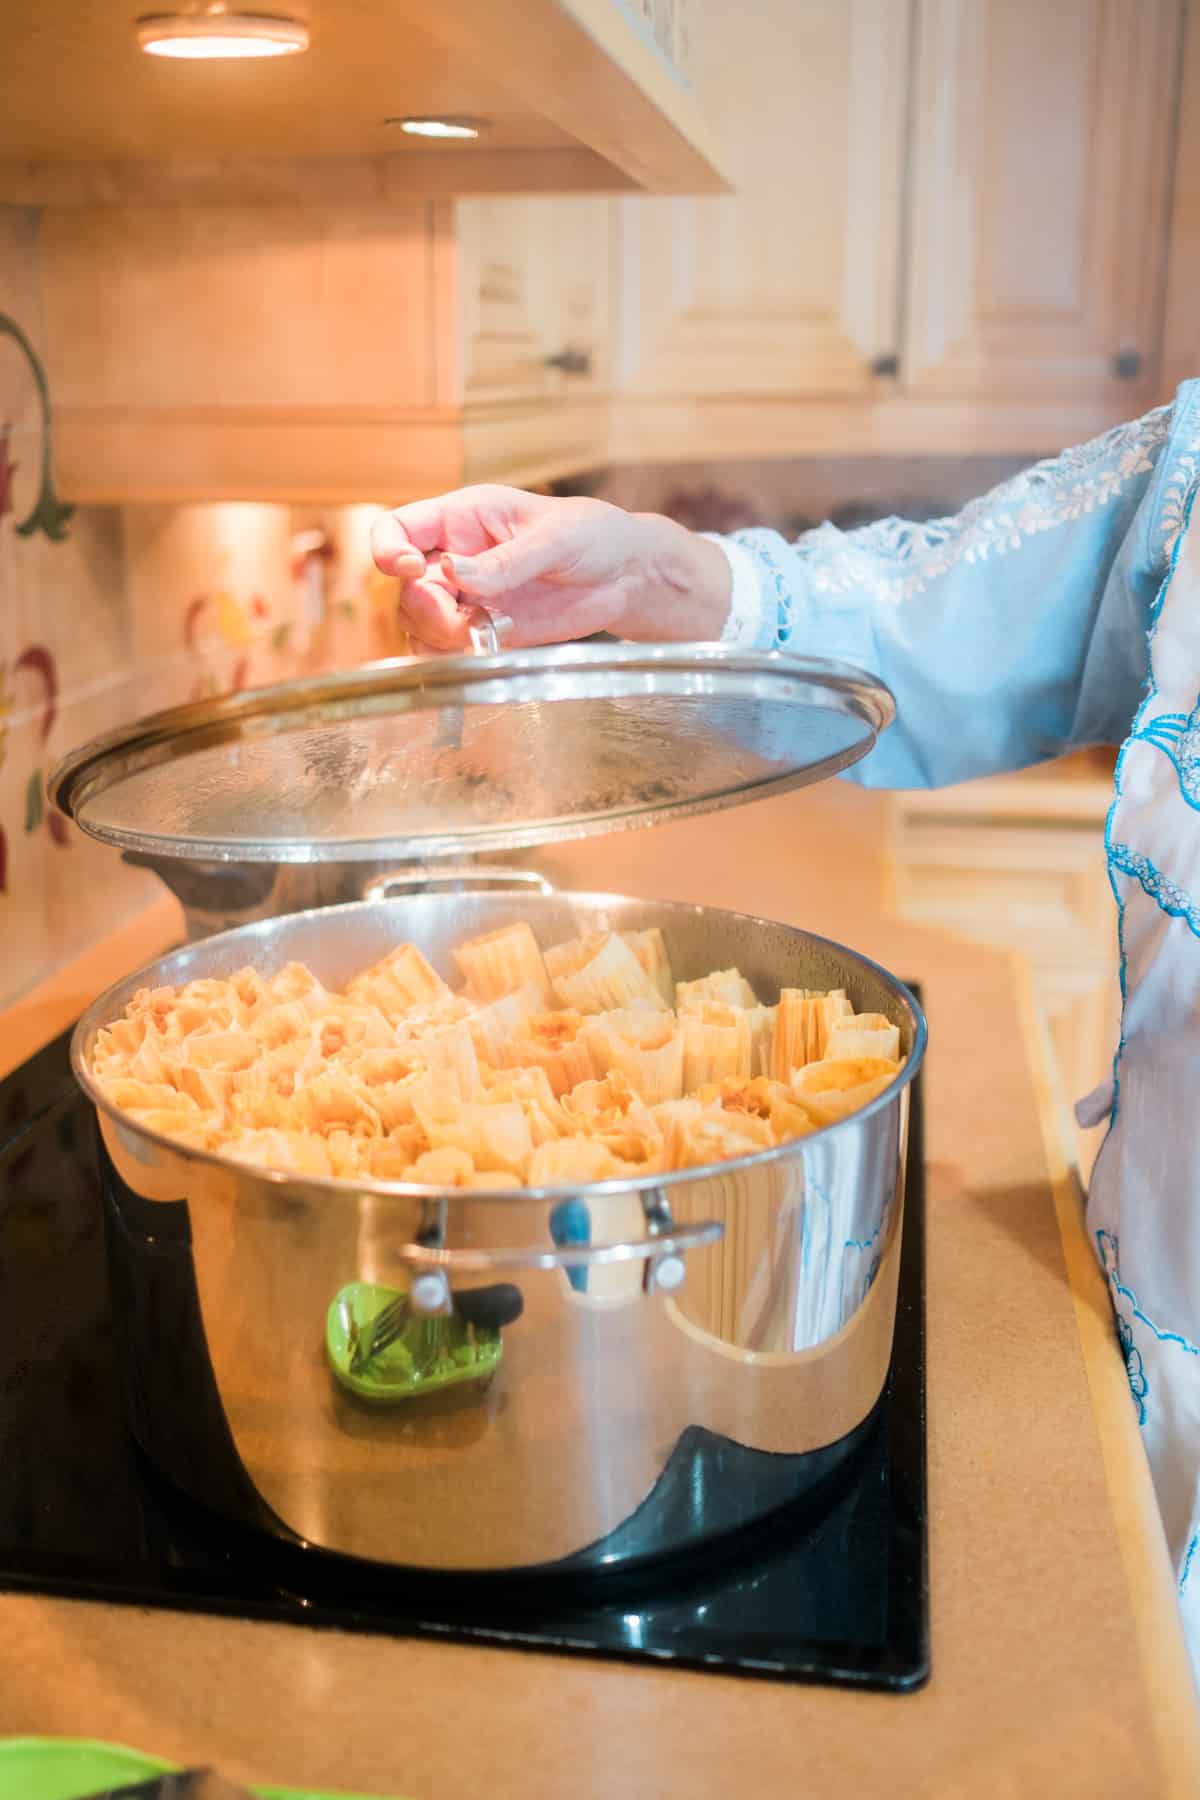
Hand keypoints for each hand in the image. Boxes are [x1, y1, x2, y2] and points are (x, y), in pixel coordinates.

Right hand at [370, 484, 731, 653]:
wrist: (627, 577)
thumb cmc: (594, 536)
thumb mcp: (554, 538)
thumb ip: (505, 560)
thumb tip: (455, 573)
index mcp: (462, 518)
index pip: (398, 530)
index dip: (390, 551)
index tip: (413, 570)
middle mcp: (454, 558)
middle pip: (404, 589)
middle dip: (425, 609)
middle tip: (463, 621)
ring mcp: (466, 598)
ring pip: (419, 624)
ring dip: (439, 637)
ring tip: (483, 634)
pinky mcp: (484, 631)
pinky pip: (446, 650)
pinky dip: (453, 658)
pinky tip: (484, 649)